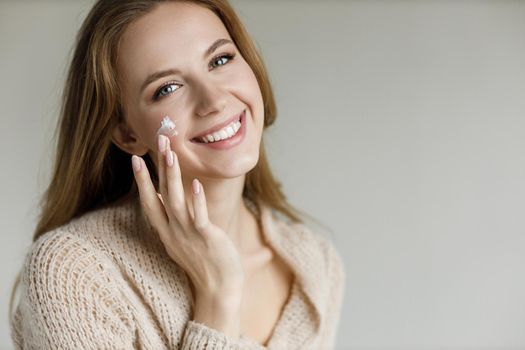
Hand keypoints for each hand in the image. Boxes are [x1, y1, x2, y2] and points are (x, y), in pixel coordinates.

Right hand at [131, 135, 244, 302]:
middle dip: (158, 168)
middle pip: (161, 195)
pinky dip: (196, 201)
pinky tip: (195, 184)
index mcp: (167, 231)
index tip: (136, 159)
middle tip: (158, 142)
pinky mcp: (206, 238)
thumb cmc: (204, 263)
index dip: (142, 180)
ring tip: (171, 154)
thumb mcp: (183, 241)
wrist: (218, 290)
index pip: (150, 201)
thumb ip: (175, 220)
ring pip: (176, 201)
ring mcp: (188, 235)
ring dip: (173, 177)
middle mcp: (173, 231)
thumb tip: (169, 200)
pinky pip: (199, 217)